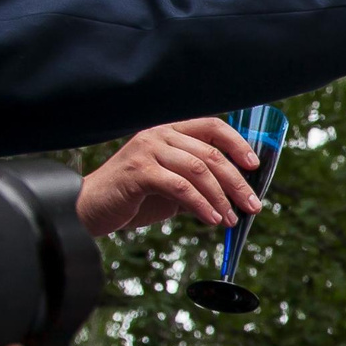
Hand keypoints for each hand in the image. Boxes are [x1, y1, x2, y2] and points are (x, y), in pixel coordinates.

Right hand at [75, 118, 262, 236]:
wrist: (91, 208)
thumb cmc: (134, 197)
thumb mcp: (172, 185)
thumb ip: (198, 182)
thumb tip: (237, 194)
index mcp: (169, 131)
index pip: (212, 126)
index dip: (237, 143)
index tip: (254, 166)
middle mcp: (159, 134)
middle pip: (210, 153)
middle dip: (237, 182)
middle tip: (252, 206)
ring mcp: (148, 150)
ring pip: (199, 170)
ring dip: (221, 198)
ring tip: (231, 219)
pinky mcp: (139, 171)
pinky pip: (181, 187)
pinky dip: (201, 205)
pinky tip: (211, 219)